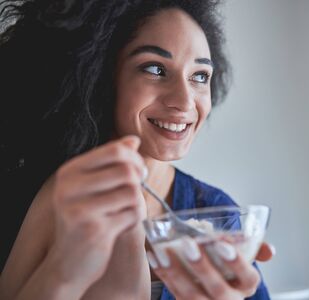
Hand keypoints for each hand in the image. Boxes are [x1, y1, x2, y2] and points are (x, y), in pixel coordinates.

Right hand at [46, 135, 146, 293]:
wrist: (68, 263)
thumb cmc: (84, 219)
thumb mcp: (91, 186)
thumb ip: (111, 162)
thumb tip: (134, 139)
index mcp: (69, 171)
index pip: (115, 150)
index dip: (135, 158)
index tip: (138, 171)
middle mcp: (70, 188)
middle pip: (127, 170)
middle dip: (139, 181)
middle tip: (135, 192)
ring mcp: (80, 209)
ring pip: (133, 192)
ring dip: (137, 203)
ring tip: (126, 212)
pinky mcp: (95, 230)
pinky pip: (133, 214)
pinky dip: (135, 219)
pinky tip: (123, 225)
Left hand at [146, 239, 274, 299]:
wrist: (213, 295)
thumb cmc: (229, 272)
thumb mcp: (244, 261)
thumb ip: (255, 250)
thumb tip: (270, 251)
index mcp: (246, 286)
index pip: (249, 278)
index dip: (237, 263)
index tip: (222, 244)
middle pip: (219, 290)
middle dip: (203, 267)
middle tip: (190, 244)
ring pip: (191, 295)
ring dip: (176, 271)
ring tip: (164, 251)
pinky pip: (175, 294)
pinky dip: (165, 275)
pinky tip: (156, 257)